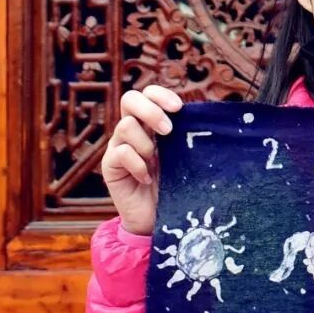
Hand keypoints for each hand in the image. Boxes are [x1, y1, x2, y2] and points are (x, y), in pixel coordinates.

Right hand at [101, 84, 183, 235]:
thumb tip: (203, 118)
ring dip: (146, 144)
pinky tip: (147, 178)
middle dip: (151, 111)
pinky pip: (121, 153)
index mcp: (151, 123)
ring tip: (156, 162)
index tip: (179, 108)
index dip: (160, 94)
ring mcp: (119, 146)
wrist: (157, 219)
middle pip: (129, 98)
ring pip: (125, 125)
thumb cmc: (174, 186)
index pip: (148, 94)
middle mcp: (133, 130)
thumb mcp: (183, 157)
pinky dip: (138, 165)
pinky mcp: (110, 166)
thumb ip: (185, 137)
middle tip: (168, 131)